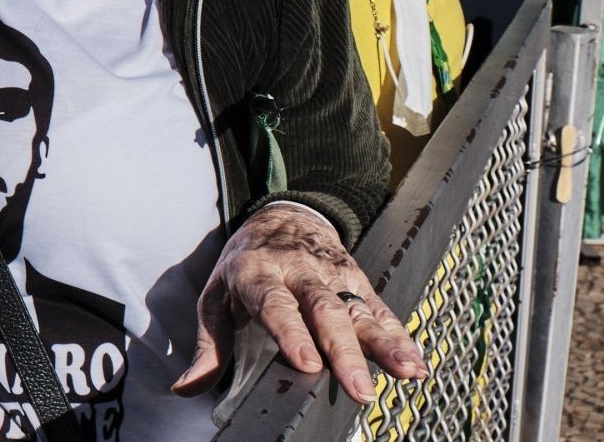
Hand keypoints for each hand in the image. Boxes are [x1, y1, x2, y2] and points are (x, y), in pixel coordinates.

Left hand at [173, 205, 424, 404]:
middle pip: (325, 311)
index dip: (292, 334)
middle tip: (360, 390)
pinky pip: (380, 310)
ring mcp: (334, 275)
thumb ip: (208, 346)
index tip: (308, 364)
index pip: (276, 305)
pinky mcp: (358, 281)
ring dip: (385, 344)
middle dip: (345, 351)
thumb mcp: (216, 297)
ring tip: (407, 373)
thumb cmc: (244, 265)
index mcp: (259, 275)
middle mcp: (300, 273)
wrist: (282, 214)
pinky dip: (401, 336)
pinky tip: (416, 363)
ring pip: (359, 310)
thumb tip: (186, 388)